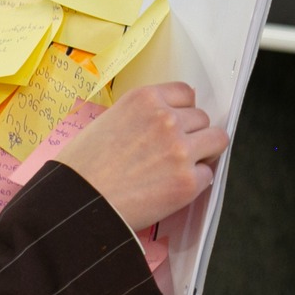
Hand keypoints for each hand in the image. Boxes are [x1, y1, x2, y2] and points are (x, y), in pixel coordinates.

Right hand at [56, 82, 226, 229]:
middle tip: (174, 151)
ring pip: (217, 140)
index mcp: (144, 99)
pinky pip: (207, 175)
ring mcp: (180, 150)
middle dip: (192, 133)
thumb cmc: (83, 166)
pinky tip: (170, 187)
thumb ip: (140, 116)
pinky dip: (194, 182)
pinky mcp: (188, 181)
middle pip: (202, 118)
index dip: (182, 110)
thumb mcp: (108, 121)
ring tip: (181, 166)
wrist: (78, 202)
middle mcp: (166, 119)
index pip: (185, 93)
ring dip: (203, 152)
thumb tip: (166, 122)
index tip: (178, 122)